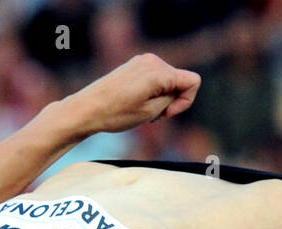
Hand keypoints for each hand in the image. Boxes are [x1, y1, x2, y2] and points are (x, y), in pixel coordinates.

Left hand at [65, 53, 200, 133]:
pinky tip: (138, 102)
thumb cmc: (116, 113)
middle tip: (151, 115)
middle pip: (180, 81)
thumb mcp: (152, 112)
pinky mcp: (135, 64)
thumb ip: (172, 99)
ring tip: (142, 109)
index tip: (167, 114)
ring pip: (169, 80)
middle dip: (172, 100)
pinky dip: (153, 91)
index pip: (193, 81)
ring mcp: (143, 60)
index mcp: (158, 72)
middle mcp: (152, 61)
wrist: (88, 108)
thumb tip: (178, 89)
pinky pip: (157, 78)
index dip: (186, 101)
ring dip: (162, 97)